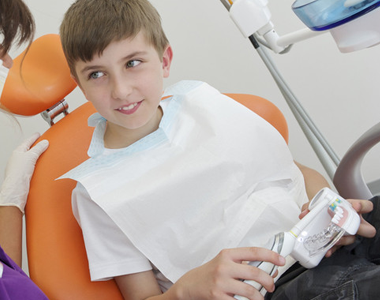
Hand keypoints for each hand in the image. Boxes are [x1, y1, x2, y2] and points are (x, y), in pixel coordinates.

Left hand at [0, 133, 48, 212]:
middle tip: (41, 142)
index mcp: (17, 152)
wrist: (16, 187)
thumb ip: (38, 148)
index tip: (38, 134)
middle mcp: (17, 159)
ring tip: (42, 153)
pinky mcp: (23, 174)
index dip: (33, 137)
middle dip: (34, 146)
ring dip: (35, 155)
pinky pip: (31, 165)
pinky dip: (36, 163)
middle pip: (27, 149)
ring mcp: (20, 167)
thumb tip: (44, 142)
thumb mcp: (31, 156)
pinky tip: (39, 165)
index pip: (27, 142)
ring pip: (29, 158)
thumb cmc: (19, 172)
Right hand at [168, 247, 285, 299]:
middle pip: (255, 272)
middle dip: (268, 281)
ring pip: (250, 291)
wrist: (190, 284)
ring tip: (259, 298)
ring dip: (260, 297)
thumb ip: (244, 264)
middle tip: (271, 286)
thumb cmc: (210, 272)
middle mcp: (224, 266)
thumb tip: (269, 270)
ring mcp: (220, 282)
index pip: (254, 251)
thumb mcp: (225, 262)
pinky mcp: (217, 296)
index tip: (281, 260)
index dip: (271, 255)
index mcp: (228, 254)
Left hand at [300, 199, 375, 256]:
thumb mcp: (315, 202)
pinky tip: (327, 251)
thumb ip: (310, 206)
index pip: (365, 206)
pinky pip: (339, 246)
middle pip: (366, 227)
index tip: (355, 207)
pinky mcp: (339, 240)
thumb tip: (304, 214)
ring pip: (353, 238)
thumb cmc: (322, 205)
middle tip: (349, 227)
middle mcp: (353, 221)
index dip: (362, 206)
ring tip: (335, 240)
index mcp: (351, 208)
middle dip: (360, 228)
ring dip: (344, 240)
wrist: (318, 211)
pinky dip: (333, 248)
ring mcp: (348, 232)